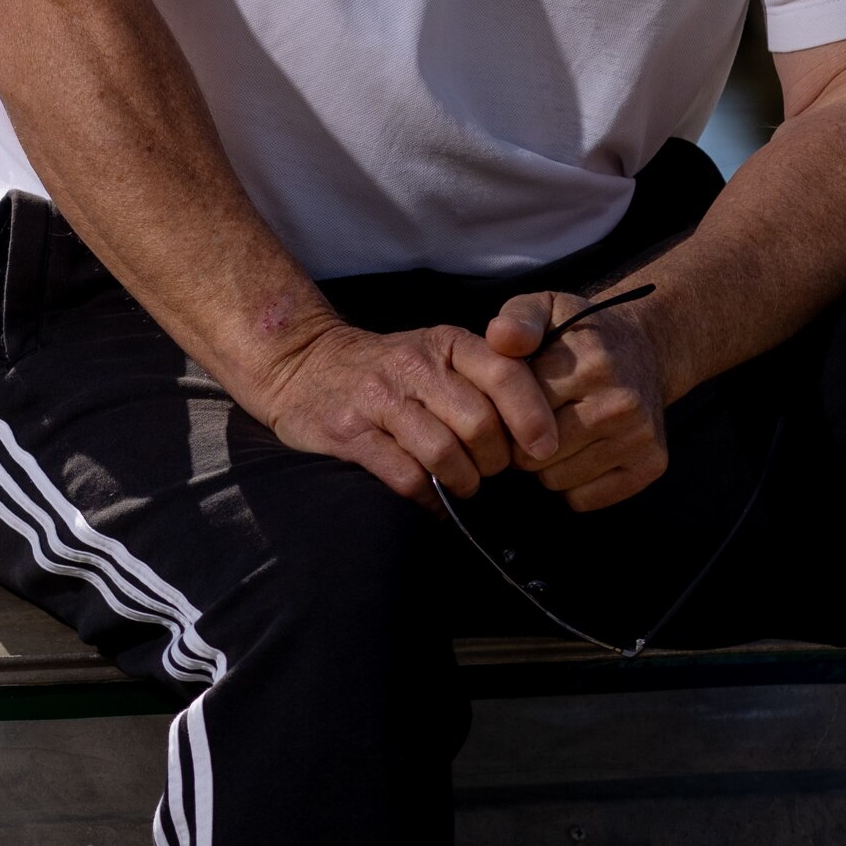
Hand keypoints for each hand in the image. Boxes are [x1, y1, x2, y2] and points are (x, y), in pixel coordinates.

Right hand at [242, 315, 566, 500]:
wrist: (301, 363)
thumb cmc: (386, 368)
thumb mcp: (435, 352)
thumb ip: (482, 377)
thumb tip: (537, 431)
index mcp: (446, 343)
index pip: (505, 373)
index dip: (532, 416)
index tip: (544, 449)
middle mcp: (414, 365)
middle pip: (479, 424)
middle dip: (496, 460)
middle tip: (493, 471)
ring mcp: (378, 399)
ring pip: (444, 453)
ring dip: (464, 482)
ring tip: (464, 486)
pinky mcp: (349, 433)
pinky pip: (404, 476)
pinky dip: (428, 499)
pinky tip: (433, 502)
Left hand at [482, 292, 672, 509]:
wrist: (646, 347)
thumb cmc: (580, 334)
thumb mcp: (546, 309)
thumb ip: (518, 320)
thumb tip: (500, 338)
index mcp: (591, 365)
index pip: (518, 416)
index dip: (505, 412)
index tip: (511, 400)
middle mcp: (621, 403)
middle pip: (533, 455)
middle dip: (521, 442)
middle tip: (533, 420)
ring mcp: (640, 437)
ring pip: (555, 480)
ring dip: (546, 464)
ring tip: (557, 432)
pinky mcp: (650, 465)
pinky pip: (583, 499)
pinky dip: (573, 484)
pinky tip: (580, 452)